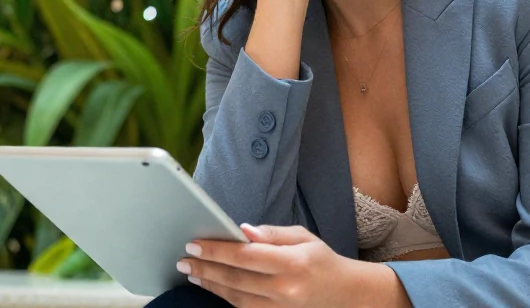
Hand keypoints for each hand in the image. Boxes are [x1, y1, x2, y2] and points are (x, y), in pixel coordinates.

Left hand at [179, 224, 385, 306]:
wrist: (344, 295)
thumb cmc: (321, 261)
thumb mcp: (303, 237)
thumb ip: (272, 234)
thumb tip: (243, 230)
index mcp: (293, 264)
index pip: (246, 256)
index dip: (217, 250)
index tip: (195, 243)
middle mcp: (285, 290)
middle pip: (236, 279)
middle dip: (206, 268)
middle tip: (184, 259)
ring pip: (236, 298)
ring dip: (211, 285)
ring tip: (192, 272)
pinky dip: (225, 297)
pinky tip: (212, 285)